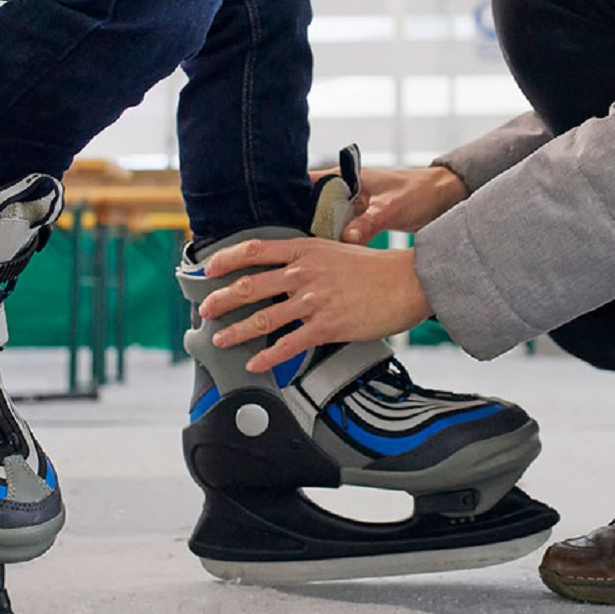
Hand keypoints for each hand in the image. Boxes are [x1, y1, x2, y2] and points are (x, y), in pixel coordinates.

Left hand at [199, 239, 432, 372]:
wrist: (409, 282)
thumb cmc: (378, 268)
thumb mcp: (338, 250)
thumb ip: (311, 259)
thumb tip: (288, 270)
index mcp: (306, 250)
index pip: (256, 250)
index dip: (227, 259)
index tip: (209, 269)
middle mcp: (305, 274)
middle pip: (250, 285)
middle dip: (221, 300)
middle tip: (206, 310)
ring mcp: (314, 300)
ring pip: (263, 317)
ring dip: (236, 331)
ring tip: (221, 340)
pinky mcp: (327, 326)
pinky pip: (289, 344)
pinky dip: (267, 356)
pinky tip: (255, 363)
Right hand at [308, 165, 468, 244]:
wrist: (443, 199)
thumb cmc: (420, 192)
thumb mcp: (392, 207)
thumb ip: (369, 222)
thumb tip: (347, 238)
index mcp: (347, 177)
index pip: (309, 183)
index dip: (292, 199)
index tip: (282, 220)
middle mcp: (345, 191)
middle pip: (313, 207)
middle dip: (304, 224)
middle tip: (293, 247)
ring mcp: (353, 207)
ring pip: (327, 222)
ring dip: (322, 236)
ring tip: (307, 257)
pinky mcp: (361, 221)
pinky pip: (342, 233)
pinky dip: (338, 243)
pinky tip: (330, 258)